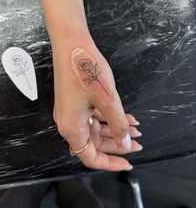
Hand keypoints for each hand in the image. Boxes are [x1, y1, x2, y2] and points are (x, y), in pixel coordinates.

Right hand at [52, 34, 142, 170]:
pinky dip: (109, 117)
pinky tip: (125, 114)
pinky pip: (94, 116)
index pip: (90, 157)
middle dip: (117, 143)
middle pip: (94, 143)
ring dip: (115, 129)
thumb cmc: (86, 70)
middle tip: (137, 141)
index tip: (127, 162)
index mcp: (72, 127)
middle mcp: (69, 123)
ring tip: (135, 127)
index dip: (109, 163)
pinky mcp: (76, 102)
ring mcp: (72, 111)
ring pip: (96, 129)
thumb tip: (126, 144)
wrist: (71, 44)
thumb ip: (118, 124)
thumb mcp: (107, 99)